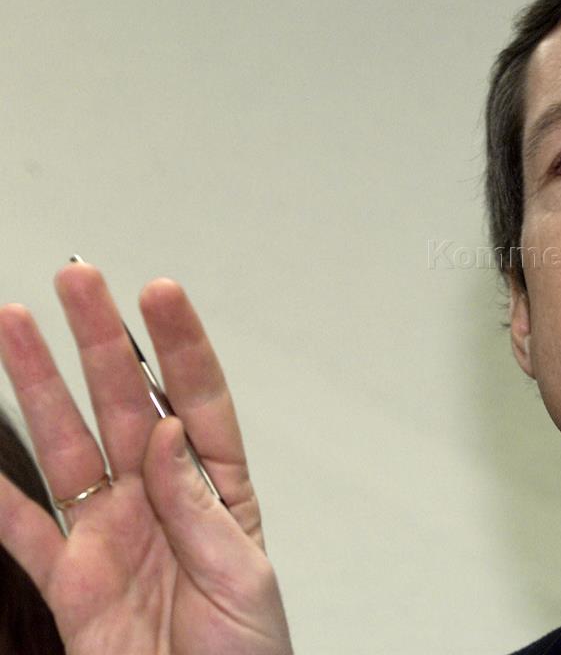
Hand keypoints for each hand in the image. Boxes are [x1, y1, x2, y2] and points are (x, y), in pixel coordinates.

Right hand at [0, 264, 291, 653]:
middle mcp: (161, 498)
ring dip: (40, 385)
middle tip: (76, 280)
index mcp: (217, 492)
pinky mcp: (71, 578)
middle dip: (100, 340)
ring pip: (67, 443)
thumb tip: (168, 435)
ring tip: (12, 325)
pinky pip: (22, 527)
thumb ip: (198, 508)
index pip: (197, 401)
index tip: (159, 291)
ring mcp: (112, 532)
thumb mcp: (240, 577)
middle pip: (124, 403)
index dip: (178, 345)